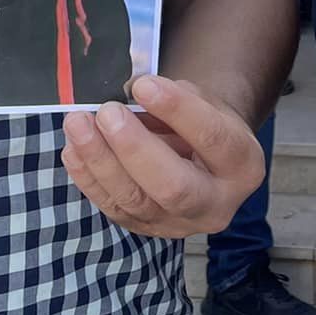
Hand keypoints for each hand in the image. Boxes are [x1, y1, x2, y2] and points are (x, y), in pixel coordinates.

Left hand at [60, 75, 264, 236]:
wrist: (204, 160)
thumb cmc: (203, 122)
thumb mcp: (205, 103)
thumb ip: (176, 100)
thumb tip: (132, 93)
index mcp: (243, 166)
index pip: (212, 139)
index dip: (178, 111)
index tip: (144, 85)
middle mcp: (215, 205)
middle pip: (174, 186)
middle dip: (135, 148)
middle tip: (107, 113)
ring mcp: (177, 224)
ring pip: (135, 202)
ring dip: (100, 161)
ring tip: (78, 123)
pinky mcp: (145, 229)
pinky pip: (112, 208)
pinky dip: (88, 178)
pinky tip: (73, 148)